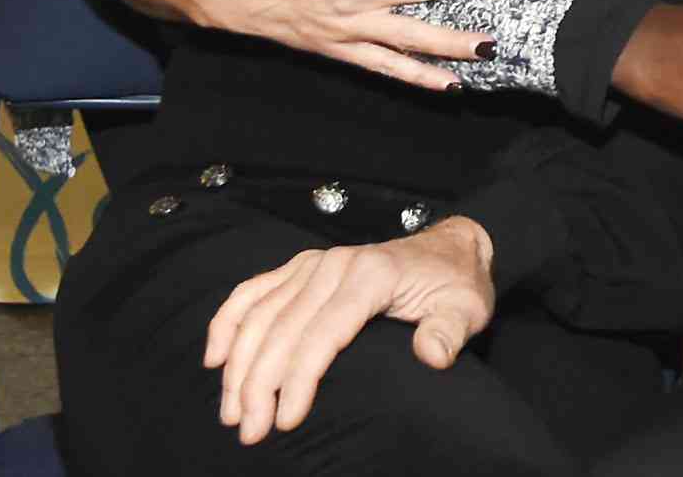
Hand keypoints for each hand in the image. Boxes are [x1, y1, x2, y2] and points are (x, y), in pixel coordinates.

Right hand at [204, 217, 493, 443]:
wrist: (452, 249)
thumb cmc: (456, 286)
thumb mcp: (467, 309)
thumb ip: (449, 331)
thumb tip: (433, 354)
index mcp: (372, 275)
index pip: (323, 332)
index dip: (300, 378)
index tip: (287, 421)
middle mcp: (336, 264)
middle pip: (283, 327)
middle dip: (259, 383)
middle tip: (250, 432)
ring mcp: (315, 263)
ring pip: (261, 314)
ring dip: (238, 364)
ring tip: (232, 414)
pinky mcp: (303, 267)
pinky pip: (254, 290)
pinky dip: (228, 321)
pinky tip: (215, 358)